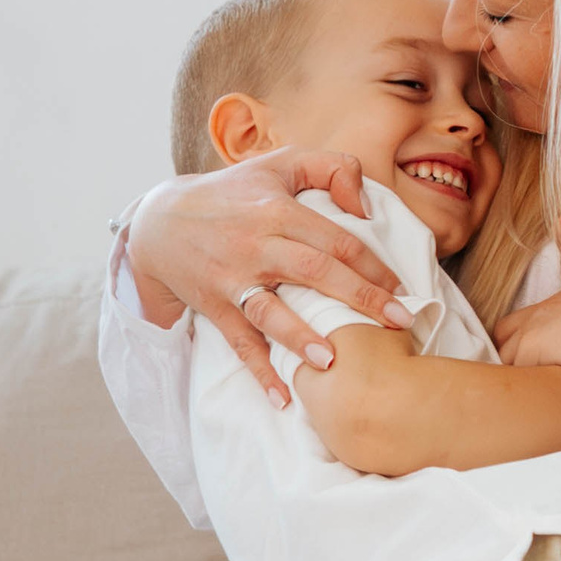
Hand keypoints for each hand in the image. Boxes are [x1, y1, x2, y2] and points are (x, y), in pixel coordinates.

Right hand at [126, 151, 407, 409]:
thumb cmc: (235, 192)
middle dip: (359, 298)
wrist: (159, 220)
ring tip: (332, 362)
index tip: (401, 288)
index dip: (373, 264)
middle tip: (398, 322)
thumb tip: (364, 207)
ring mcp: (232, 279)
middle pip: (314, 272)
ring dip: (300, 338)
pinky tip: (282, 397)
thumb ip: (333, 168)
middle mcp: (255, 246)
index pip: (336, 241)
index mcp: (278, 211)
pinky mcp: (213, 306)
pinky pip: (239, 342)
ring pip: (269, 311)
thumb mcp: (282, 163)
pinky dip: (259, 371)